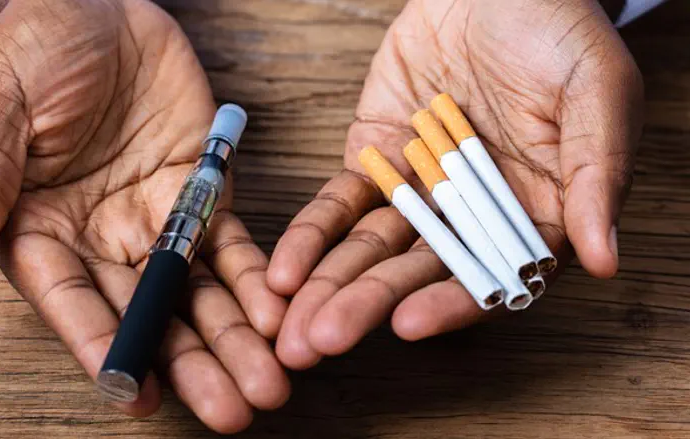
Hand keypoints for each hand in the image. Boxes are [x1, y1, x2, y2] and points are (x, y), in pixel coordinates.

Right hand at [0, 0, 288, 431]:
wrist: (100, 4)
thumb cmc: (34, 47)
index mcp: (40, 231)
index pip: (72, 303)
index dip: (104, 348)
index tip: (134, 393)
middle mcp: (101, 240)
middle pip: (149, 316)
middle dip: (191, 364)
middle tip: (233, 410)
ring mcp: (157, 221)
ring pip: (200, 294)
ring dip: (235, 340)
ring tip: (270, 384)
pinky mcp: (203, 195)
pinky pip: (233, 247)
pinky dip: (257, 282)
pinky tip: (281, 316)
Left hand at [268, 0, 642, 368]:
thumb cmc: (558, 33)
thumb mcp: (596, 92)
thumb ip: (598, 174)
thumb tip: (603, 258)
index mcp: (532, 215)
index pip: (492, 275)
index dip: (451, 303)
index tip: (409, 323)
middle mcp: (471, 216)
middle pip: (417, 273)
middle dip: (366, 306)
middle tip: (319, 343)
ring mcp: (417, 192)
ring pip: (370, 249)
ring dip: (329, 287)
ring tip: (290, 326)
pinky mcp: (372, 163)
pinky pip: (340, 204)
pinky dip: (312, 236)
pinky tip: (285, 271)